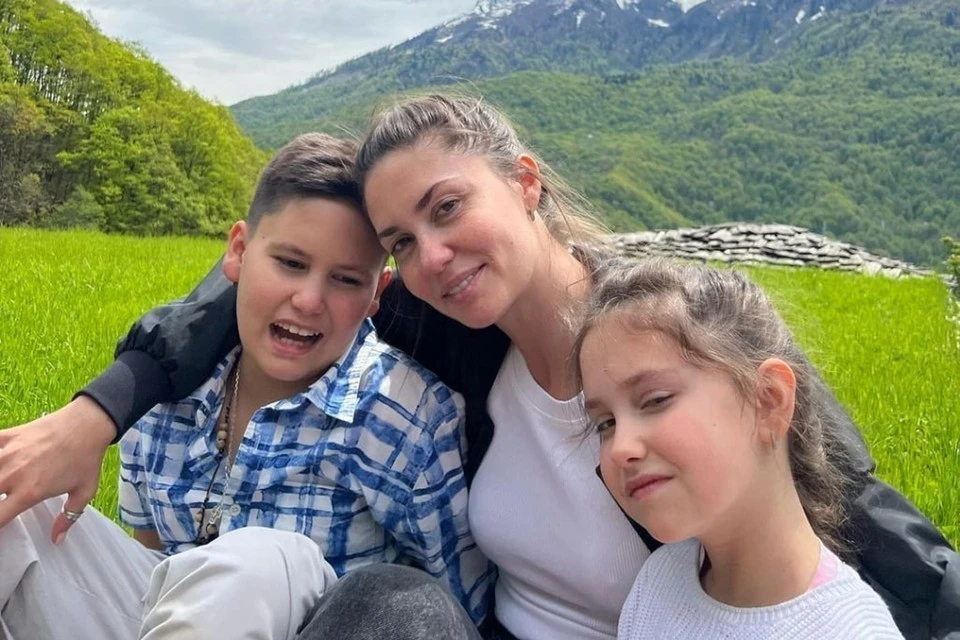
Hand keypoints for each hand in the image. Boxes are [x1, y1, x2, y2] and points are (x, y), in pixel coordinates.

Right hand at [0, 396, 115, 542]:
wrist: (87, 424)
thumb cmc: (86, 459)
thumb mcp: (84, 492)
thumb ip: (68, 517)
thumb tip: (57, 539)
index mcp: (28, 493)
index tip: (1, 526)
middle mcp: (11, 476)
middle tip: (3, 502)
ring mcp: (6, 454)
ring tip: (3, 484)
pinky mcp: (7, 436)